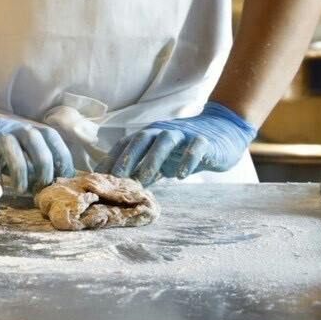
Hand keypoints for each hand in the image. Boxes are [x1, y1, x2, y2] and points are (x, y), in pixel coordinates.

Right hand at [0, 100, 73, 193]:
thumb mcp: (8, 143)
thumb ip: (27, 155)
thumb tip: (50, 180)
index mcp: (22, 127)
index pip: (52, 137)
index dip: (62, 157)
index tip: (63, 178)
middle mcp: (10, 128)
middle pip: (36, 141)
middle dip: (44, 166)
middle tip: (41, 186)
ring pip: (13, 150)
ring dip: (21, 173)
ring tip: (20, 190)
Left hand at [105, 102, 256, 186]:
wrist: (223, 130)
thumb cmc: (186, 148)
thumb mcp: (162, 159)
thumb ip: (143, 170)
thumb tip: (119, 189)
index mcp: (150, 135)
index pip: (126, 144)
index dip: (111, 159)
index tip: (97, 177)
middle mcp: (163, 130)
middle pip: (141, 139)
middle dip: (127, 157)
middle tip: (116, 178)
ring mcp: (184, 134)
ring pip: (165, 141)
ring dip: (152, 159)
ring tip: (144, 179)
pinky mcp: (204, 140)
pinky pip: (195, 147)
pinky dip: (187, 159)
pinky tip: (182, 175)